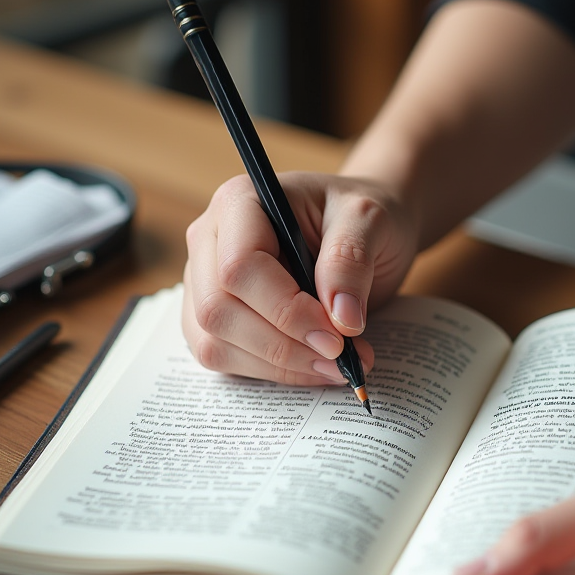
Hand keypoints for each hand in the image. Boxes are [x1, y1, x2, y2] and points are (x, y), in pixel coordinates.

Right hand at [182, 172, 416, 384]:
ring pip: (215, 342)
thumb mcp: (369, 220)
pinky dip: (271, 372)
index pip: (239, 266)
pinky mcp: (215, 317)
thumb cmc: (359, 216)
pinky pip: (223, 358)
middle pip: (218, 310)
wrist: (359, 229)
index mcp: (240, 202)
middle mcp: (210, 240)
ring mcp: (205, 281)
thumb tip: (341, 320)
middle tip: (341, 357)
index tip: (336, 335)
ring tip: (338, 365)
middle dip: (283, 346)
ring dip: (279, 366)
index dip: (285, 310)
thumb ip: (350, 261)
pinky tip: (314, 366)